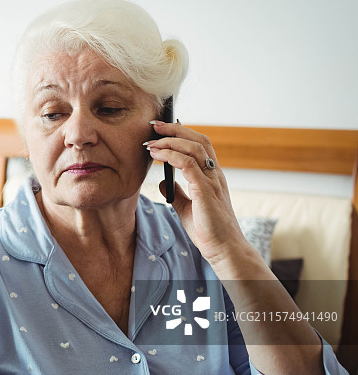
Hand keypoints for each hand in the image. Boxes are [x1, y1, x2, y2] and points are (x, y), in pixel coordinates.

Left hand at [144, 121, 246, 263]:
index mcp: (212, 176)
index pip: (200, 145)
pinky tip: (157, 155)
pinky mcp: (206, 190)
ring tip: (151, 142)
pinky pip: (189, 165)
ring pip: (194, 148)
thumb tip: (164, 183)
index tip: (162, 130)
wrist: (223, 249)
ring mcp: (212, 181)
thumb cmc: (208, 230)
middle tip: (154, 125)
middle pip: (199, 140)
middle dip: (175, 129)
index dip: (182, 134)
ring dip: (170, 141)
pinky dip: (172, 156)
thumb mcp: (186, 208)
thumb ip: (177, 193)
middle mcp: (215, 174)